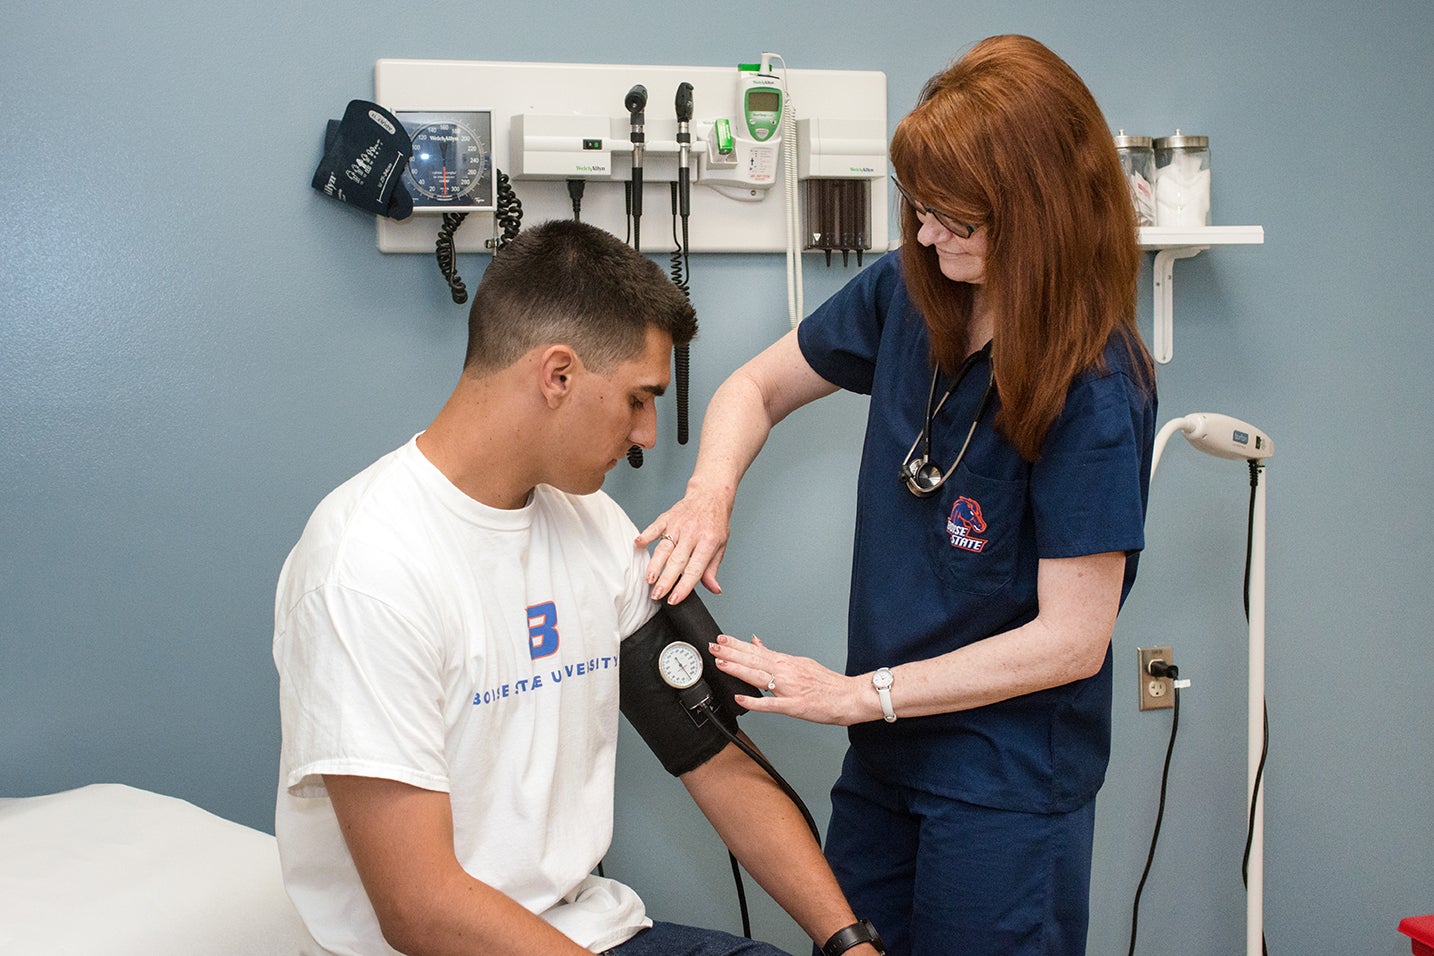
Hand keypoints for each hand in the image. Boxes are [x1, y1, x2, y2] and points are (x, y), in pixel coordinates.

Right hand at [636, 489, 732, 602]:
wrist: (710, 494)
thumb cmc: (715, 522)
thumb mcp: (721, 545)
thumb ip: (712, 568)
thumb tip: (714, 589)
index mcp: (708, 542)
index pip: (695, 569)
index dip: (684, 586)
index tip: (675, 599)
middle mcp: (692, 534)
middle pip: (677, 561)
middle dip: (666, 580)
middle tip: (657, 595)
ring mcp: (678, 525)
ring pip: (664, 547)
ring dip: (655, 565)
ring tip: (649, 580)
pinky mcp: (667, 517)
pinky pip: (654, 527)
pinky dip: (645, 535)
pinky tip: (638, 545)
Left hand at [710, 634, 868, 725]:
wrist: (849, 696)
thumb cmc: (827, 683)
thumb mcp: (801, 662)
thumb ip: (776, 655)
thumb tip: (757, 642)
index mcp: (787, 662)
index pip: (757, 651)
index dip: (737, 645)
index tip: (721, 639)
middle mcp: (786, 672)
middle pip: (754, 660)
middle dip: (731, 652)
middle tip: (713, 646)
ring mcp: (788, 688)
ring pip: (758, 676)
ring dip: (738, 669)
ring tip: (721, 663)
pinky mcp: (793, 706)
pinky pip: (770, 704)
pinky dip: (754, 701)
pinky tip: (740, 698)